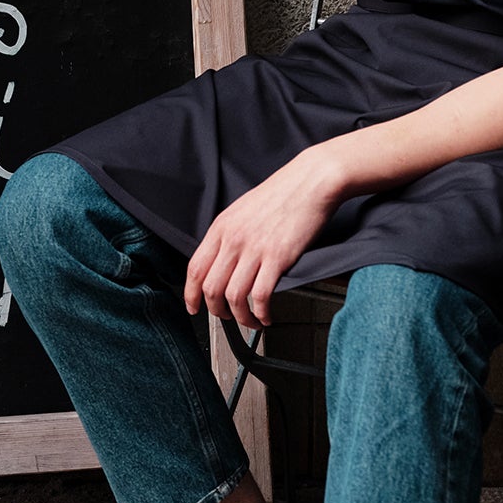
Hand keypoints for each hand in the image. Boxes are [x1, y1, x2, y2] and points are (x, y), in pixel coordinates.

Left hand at [184, 146, 345, 329]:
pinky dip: (261, 313)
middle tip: (228, 318)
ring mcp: (255, 248)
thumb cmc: (282, 194)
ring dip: (241, 318)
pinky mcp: (278, 257)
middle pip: (210, 288)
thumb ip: (229, 234)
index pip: (195, 268)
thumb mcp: (243, 209)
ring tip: (252, 321)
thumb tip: (223, 260)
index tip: (194, 307)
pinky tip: (267, 315)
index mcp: (222, 226)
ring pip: (233, 297)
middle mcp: (234, 239)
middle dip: (217, 312)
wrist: (311, 181)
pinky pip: (260, 296)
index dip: (191, 294)